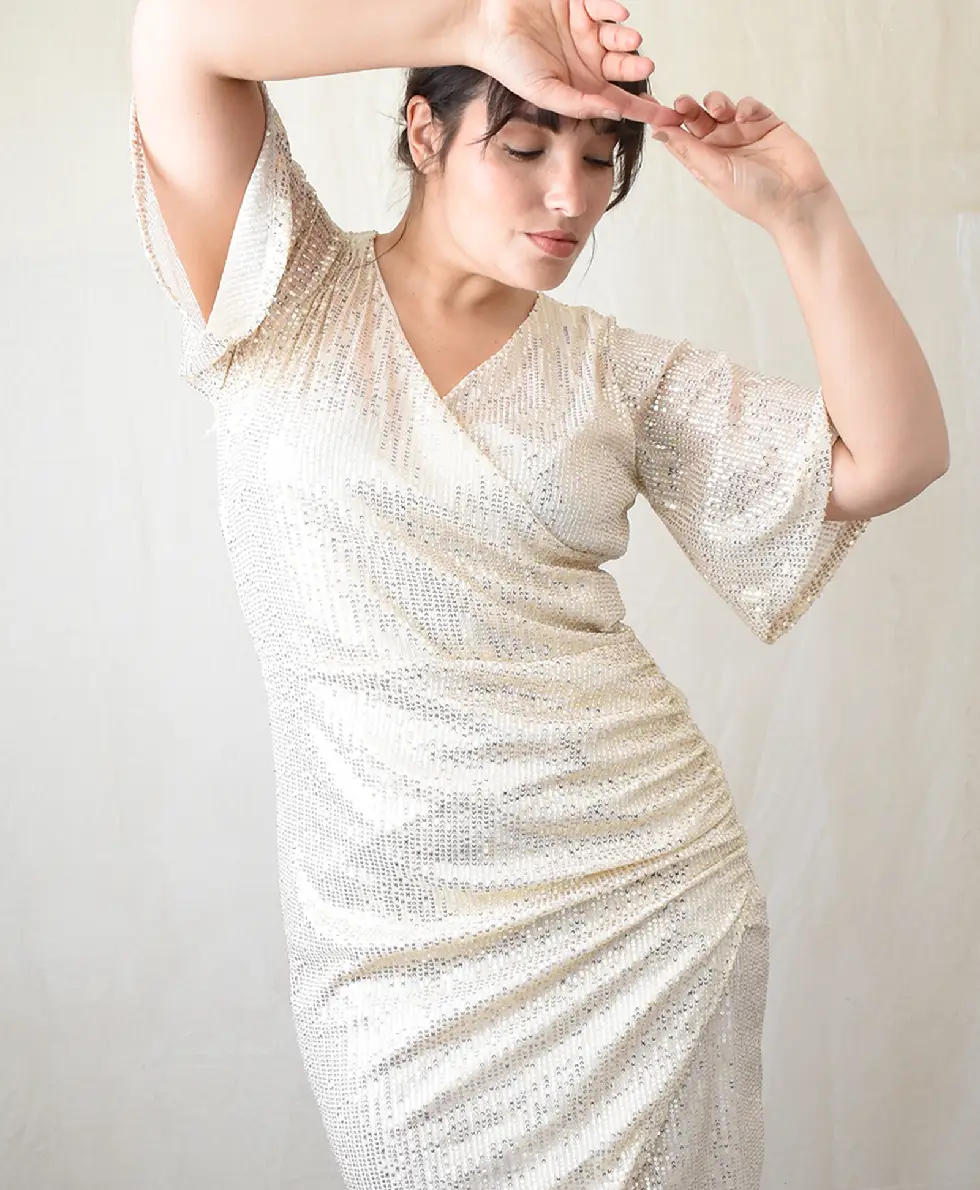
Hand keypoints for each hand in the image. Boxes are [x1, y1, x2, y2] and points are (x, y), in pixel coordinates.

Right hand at [465, 0, 685, 125]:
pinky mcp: (577, 2)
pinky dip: (614, 8)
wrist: (484, 26)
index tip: (668, 119)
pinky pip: (603, 4)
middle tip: (645, 67)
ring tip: (631, 41)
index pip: (619, 100)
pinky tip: (619, 15)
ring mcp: (584, 29)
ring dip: (628, 39)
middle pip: (623, 67)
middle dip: (636, 68)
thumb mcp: (544, 92)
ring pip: (618, 35)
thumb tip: (613, 112)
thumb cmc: (507, 63)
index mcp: (581, 86)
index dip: (644, 109)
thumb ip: (578, 104)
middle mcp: (586, 59)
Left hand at [653, 92, 833, 233]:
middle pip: (696, 118)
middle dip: (687, 107)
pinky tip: (746, 115)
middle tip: (682, 103)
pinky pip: (749, 105)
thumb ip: (688, 150)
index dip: (664, 120)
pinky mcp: (765, 123)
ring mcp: (743, 132)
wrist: (797, 199)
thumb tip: (657, 133)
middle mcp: (720, 145)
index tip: (648, 103)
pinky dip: (746, 105)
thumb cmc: (754, 195)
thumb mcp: (714, 173)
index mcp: (704, 160)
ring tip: (718, 108)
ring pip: (721, 106)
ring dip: (716, 102)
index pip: (678, 137)